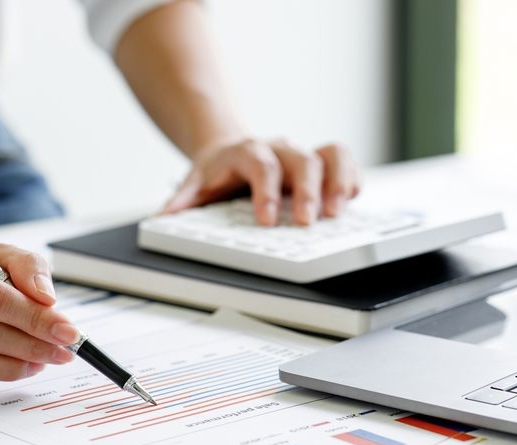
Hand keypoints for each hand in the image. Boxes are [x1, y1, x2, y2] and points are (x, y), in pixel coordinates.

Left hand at [162, 138, 360, 225]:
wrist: (231, 150)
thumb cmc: (217, 171)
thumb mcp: (195, 183)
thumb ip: (183, 200)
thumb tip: (164, 217)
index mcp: (248, 152)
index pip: (261, 165)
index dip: (265, 191)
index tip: (267, 221)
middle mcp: (280, 150)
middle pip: (302, 159)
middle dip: (308, 191)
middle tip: (307, 222)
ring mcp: (303, 156)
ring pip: (331, 154)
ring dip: (340, 181)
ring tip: (339, 212)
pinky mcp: (322, 165)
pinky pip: (345, 162)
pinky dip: (353, 179)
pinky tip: (352, 200)